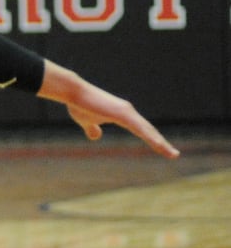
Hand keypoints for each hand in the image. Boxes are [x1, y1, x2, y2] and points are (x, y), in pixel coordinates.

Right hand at [43, 63, 178, 158]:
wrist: (73, 92)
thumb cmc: (79, 104)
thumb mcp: (86, 121)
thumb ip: (92, 128)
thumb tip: (96, 136)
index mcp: (123, 115)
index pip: (142, 129)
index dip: (152, 139)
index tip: (162, 148)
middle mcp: (128, 112)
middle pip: (149, 130)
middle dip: (161, 143)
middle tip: (174, 155)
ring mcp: (127, 112)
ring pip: (147, 130)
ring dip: (160, 143)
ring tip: (173, 154)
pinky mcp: (122, 113)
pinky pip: (140, 128)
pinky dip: (150, 137)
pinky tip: (159, 145)